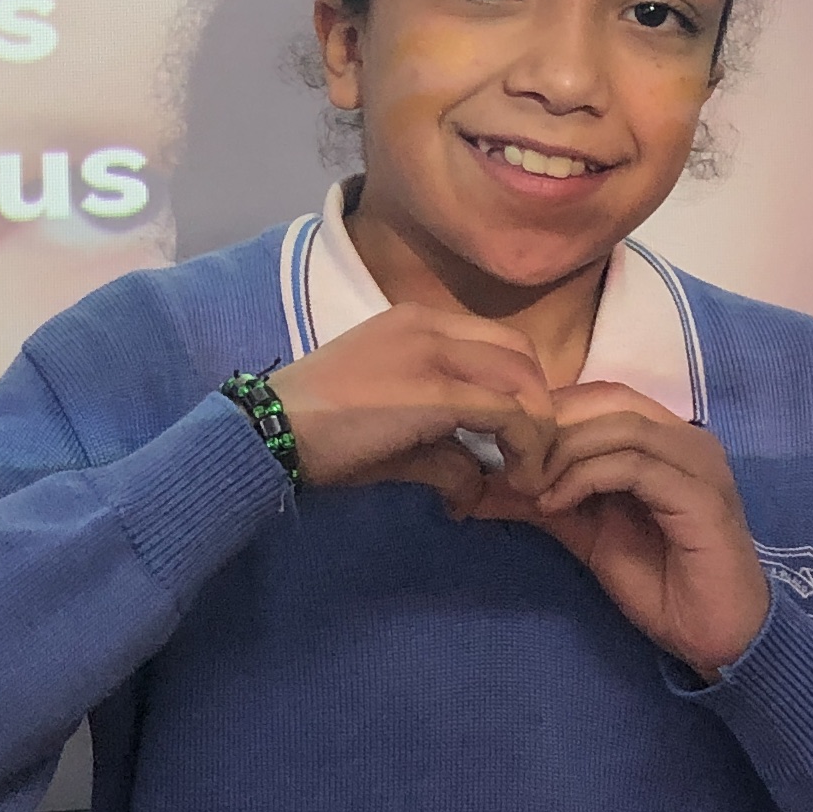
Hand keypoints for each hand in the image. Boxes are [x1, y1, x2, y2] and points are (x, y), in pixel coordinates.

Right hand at [268, 309, 554, 514]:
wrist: (271, 431)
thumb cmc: (320, 432)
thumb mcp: (392, 434)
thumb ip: (442, 449)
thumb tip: (476, 488)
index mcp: (418, 323)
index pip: (501, 344)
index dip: (524, 393)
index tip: (519, 442)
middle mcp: (431, 325)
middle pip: (524, 357)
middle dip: (541, 411)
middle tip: (531, 461)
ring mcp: (433, 353)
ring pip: (523, 382)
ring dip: (538, 432)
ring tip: (527, 476)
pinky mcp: (435, 391)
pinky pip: (507, 413)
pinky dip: (525, 447)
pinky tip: (514, 479)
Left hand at [500, 385, 771, 677]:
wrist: (715, 637)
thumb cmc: (658, 582)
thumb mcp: (585, 531)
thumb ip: (543, 500)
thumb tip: (477, 485)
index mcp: (664, 437)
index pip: (599, 395)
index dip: (547, 412)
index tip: (502, 449)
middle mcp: (687, 437)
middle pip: (607, 398)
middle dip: (550, 425)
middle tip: (509, 465)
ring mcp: (699, 463)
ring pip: (618, 425)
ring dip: (562, 451)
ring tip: (529, 487)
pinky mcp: (701, 496)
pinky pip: (633, 466)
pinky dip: (585, 477)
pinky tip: (556, 505)